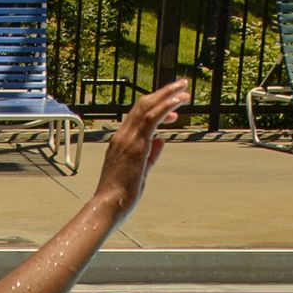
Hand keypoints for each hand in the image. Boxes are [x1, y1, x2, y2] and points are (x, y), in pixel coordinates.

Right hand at [88, 80, 189, 222]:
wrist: (108, 207)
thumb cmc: (120, 197)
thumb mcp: (139, 173)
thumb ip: (150, 155)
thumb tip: (161, 142)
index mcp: (120, 142)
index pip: (137, 115)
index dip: (155, 106)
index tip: (173, 110)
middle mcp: (122, 137)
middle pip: (142, 105)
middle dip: (163, 93)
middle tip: (180, 85)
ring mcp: (127, 139)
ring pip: (148, 107)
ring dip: (167, 95)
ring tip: (184, 88)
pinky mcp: (136, 145)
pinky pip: (152, 118)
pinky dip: (167, 105)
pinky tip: (180, 100)